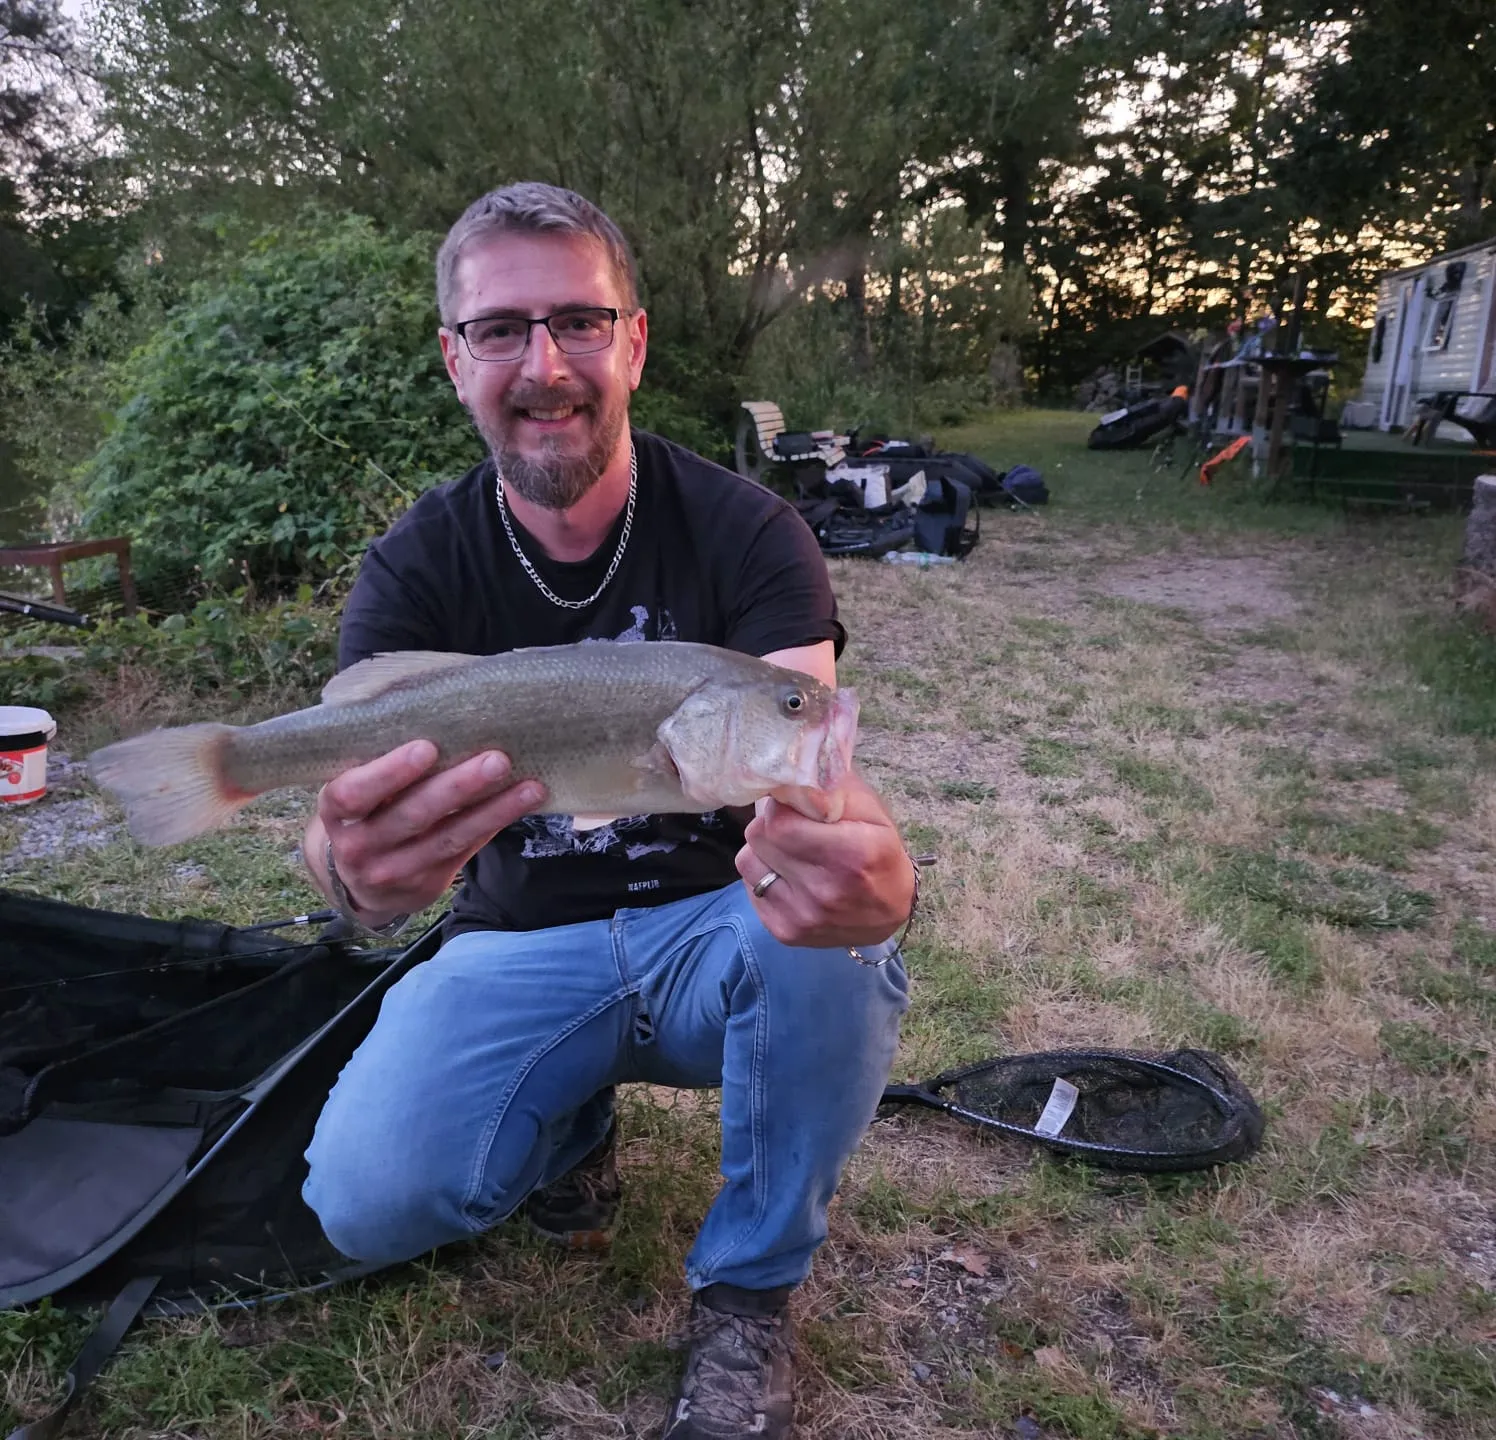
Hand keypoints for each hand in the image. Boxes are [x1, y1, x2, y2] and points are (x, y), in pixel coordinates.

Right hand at [308, 740, 545, 925]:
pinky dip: (494, 825)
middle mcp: (359, 846)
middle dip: (458, 787)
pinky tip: (521, 805)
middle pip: (412, 816)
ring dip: (493, 811)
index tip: (427, 747)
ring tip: (529, 787)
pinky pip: (464, 852)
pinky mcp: (425, 886)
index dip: (389, 772)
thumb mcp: (355, 790)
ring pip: (447, 838)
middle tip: (497, 760)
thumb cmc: (365, 811)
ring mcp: (392, 872)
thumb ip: (383, 765)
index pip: (354, 793)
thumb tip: (447, 719)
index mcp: (336, 811)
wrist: (356, 880)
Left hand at [735, 770, 916, 948]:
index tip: (792, 804)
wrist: (889, 911)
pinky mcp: (785, 932)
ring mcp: (802, 917)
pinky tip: (788, 875)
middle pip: (759, 838)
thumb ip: (834, 787)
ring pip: (747, 861)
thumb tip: (797, 770)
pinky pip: (750, 888)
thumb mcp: (872, 811)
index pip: (779, 821)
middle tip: (791, 824)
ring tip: (789, 850)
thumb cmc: (880, 852)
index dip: (781, 806)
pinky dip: (763, 875)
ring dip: (763, 849)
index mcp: (850, 855)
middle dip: (770, 823)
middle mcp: (823, 890)